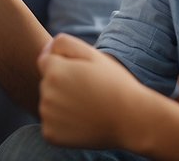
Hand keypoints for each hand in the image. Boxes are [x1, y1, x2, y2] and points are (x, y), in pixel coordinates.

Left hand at [37, 33, 144, 147]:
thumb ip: (64, 43)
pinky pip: (50, 124)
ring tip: (86, 108)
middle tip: (87, 93)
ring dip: (61, 105)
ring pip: (48, 104)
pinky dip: (62, 125)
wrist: (132, 120)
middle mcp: (46, 92)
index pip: (46, 62)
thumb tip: (46, 48)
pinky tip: (81, 123)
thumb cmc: (114, 84)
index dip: (65, 67)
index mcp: (54, 70)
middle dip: (61, 85)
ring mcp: (47, 115)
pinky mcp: (51, 134)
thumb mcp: (92, 55)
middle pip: (47, 83)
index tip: (83, 76)